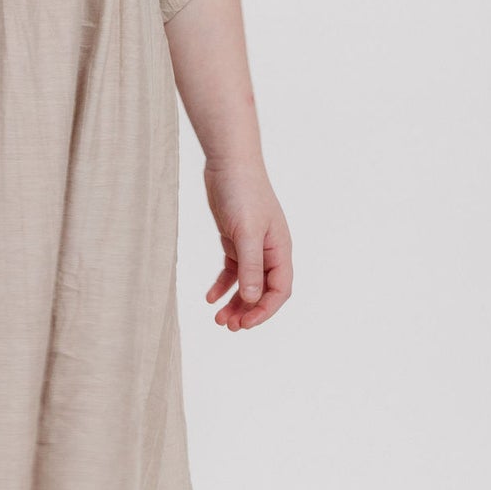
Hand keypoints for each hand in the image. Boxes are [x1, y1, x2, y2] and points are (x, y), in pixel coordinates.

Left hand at [202, 155, 291, 329]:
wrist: (229, 163)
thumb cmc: (243, 193)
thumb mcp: (246, 232)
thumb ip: (251, 266)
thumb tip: (253, 299)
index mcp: (280, 250)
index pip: (279, 290)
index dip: (264, 311)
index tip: (244, 323)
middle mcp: (269, 251)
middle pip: (263, 291)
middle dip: (248, 311)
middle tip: (228, 326)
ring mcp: (252, 246)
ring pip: (247, 284)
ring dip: (235, 302)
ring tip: (218, 319)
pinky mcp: (235, 240)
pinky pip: (232, 270)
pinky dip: (223, 285)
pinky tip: (209, 297)